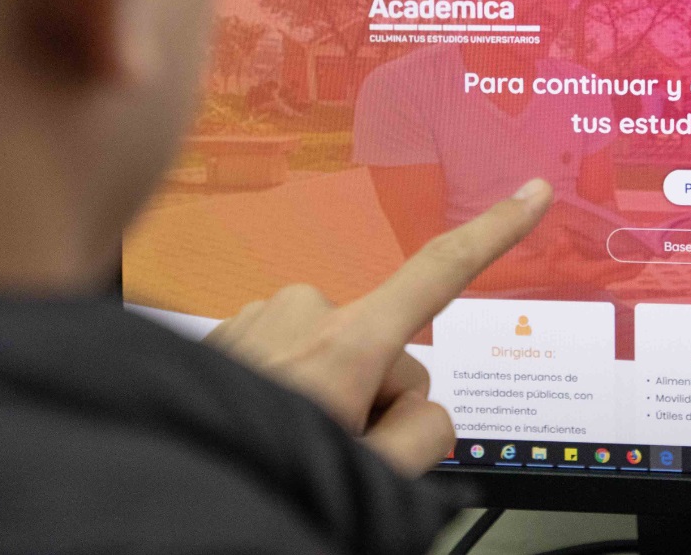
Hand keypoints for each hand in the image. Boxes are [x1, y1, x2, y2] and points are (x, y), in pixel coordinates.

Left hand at [204, 178, 553, 476]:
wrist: (159, 497)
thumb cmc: (256, 481)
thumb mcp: (374, 479)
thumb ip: (425, 434)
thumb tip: (421, 410)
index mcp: (346, 344)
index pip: (441, 272)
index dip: (496, 232)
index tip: (531, 194)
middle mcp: (301, 313)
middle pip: (388, 350)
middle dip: (375, 402)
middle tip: (334, 450)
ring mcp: (259, 318)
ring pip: (335, 354)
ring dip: (323, 398)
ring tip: (282, 443)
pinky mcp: (229, 331)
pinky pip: (288, 354)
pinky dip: (284, 390)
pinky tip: (258, 427)